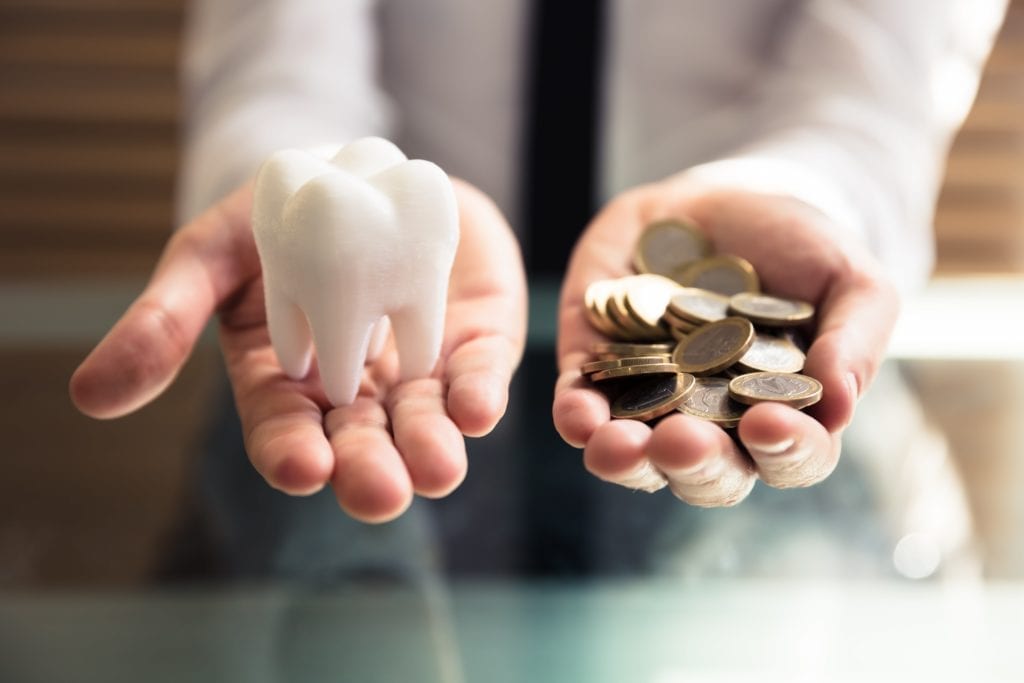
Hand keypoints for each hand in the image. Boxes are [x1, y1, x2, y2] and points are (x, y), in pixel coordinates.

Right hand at [70, 179, 526, 521]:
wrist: (360, 170)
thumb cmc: (277, 218)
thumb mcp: (211, 255)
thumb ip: (165, 319)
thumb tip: (91, 397)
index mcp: (287, 382)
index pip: (284, 431)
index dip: (290, 453)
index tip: (300, 468)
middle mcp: (355, 391)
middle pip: (360, 444)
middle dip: (368, 470)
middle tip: (379, 494)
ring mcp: (417, 369)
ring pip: (424, 422)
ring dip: (431, 447)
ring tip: (438, 468)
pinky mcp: (470, 340)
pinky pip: (477, 374)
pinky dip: (479, 393)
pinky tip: (479, 409)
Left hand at [553, 178, 898, 505]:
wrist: (724, 199)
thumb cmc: (800, 247)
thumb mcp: (849, 279)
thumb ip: (856, 340)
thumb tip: (839, 406)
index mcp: (784, 416)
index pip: (791, 457)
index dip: (784, 451)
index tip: (769, 423)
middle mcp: (715, 426)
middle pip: (707, 474)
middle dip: (694, 464)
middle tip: (683, 441)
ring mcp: (651, 402)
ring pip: (636, 458)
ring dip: (625, 460)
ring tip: (617, 447)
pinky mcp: (596, 370)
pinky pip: (580, 408)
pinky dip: (576, 417)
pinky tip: (577, 414)